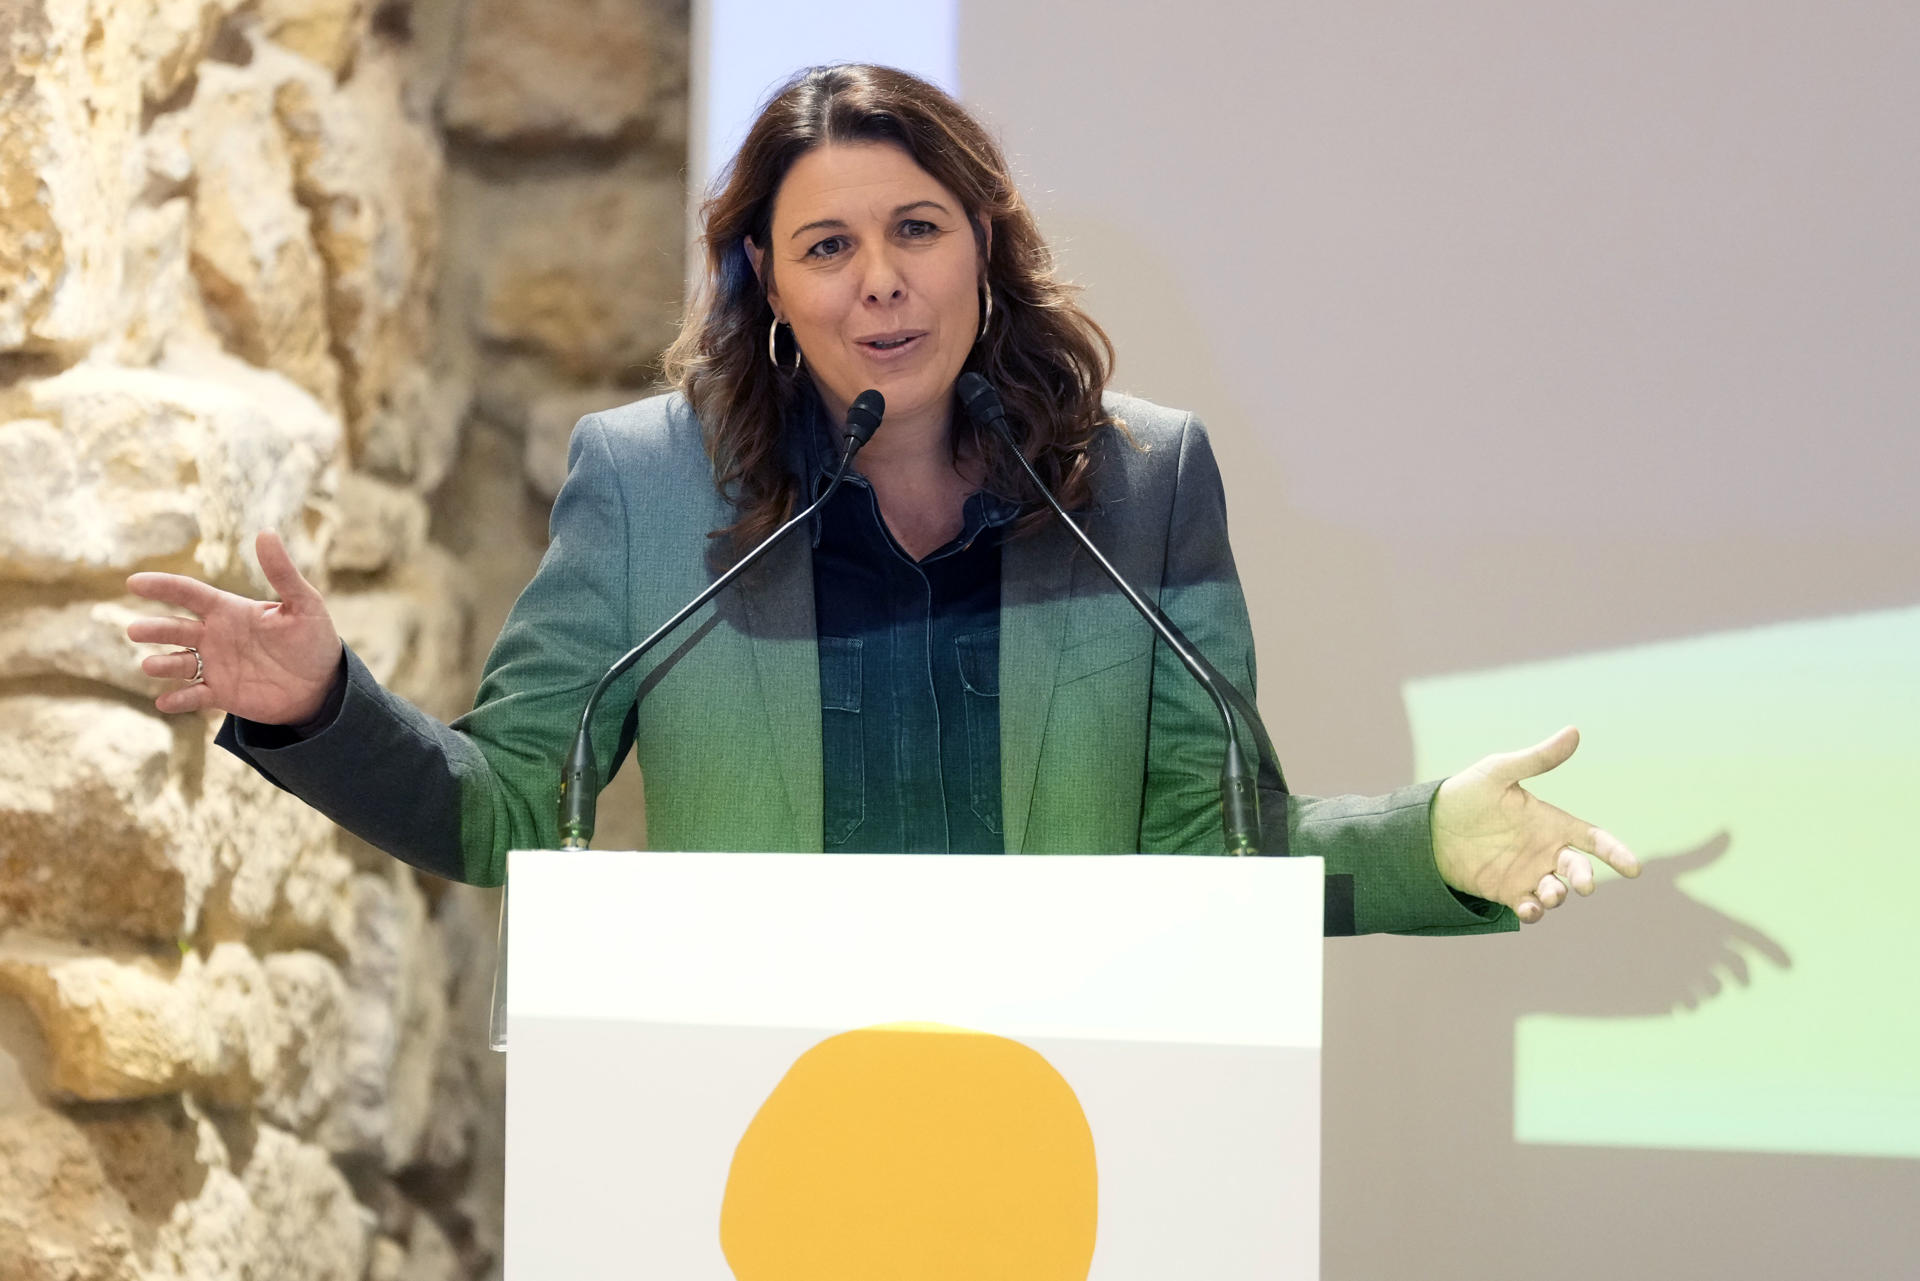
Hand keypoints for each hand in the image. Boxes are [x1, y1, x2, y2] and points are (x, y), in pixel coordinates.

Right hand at [125, 530, 342, 723]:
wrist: (323, 684)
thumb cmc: (313, 639)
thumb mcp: (304, 604)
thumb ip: (282, 572)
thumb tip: (266, 533)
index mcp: (229, 611)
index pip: (189, 593)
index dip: (162, 586)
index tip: (134, 582)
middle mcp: (215, 636)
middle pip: (175, 629)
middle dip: (155, 629)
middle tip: (136, 630)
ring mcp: (216, 666)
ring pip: (178, 663)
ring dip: (162, 664)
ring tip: (149, 665)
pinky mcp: (221, 694)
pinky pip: (193, 697)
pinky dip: (178, 700)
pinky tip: (165, 702)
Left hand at [1431, 726, 1639, 924]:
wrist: (1427, 825)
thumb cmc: (1466, 793)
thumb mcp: (1499, 772)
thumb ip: (1537, 759)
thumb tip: (1574, 732)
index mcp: (1550, 822)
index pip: (1593, 838)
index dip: (1615, 852)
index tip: (1633, 868)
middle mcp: (1544, 850)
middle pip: (1578, 869)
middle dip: (1584, 879)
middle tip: (1582, 884)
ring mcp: (1527, 873)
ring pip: (1556, 892)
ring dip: (1558, 896)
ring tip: (1548, 895)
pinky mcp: (1506, 891)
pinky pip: (1529, 907)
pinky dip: (1534, 911)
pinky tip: (1528, 908)